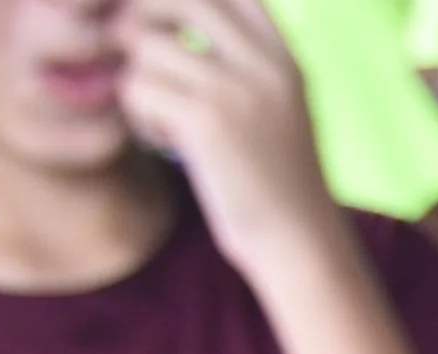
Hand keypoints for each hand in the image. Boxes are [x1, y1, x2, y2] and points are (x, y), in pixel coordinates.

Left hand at [114, 0, 339, 275]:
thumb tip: (157, 23)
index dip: (179, 2)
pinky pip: (137, 88)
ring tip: (162, 119)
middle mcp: (264, 63)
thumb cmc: (277, 182)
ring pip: (145, 46)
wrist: (300, 245)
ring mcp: (238, 89)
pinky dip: (139, 118)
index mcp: (284, 57)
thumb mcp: (276, 109)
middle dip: (141, 21)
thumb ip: (242, 61)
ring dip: (138, 82)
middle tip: (139, 59)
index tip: (164, 28)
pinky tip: (164, 143)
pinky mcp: (207, 121)